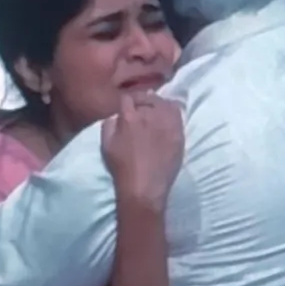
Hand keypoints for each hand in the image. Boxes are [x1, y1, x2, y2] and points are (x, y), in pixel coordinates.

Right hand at [101, 92, 184, 209]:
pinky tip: (167, 117)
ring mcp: (166, 123)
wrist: (144, 187)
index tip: (127, 107)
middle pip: (147, 97)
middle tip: (141, 108)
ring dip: (158, 104)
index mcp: (129, 117)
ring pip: (164, 102)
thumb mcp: (106, 145)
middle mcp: (149, 115)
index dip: (127, 101)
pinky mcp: (178, 132)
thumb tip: (116, 115)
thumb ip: (109, 124)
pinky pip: (177, 113)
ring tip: (155, 111)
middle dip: (142, 101)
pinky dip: (172, 111)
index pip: (127, 98)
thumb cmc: (122, 168)